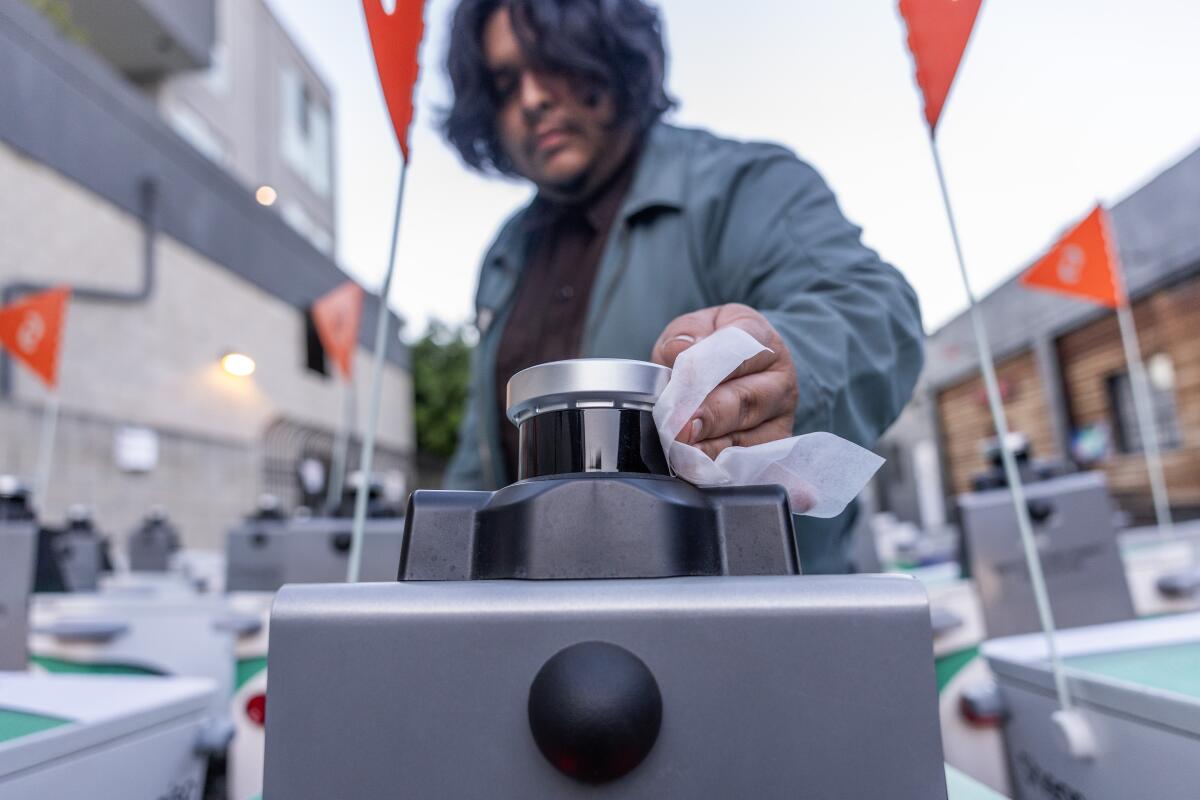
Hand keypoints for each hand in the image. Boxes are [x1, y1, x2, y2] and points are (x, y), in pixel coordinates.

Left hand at [650, 304, 798, 458]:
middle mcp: (779, 381)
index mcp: (762, 341)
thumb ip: (688, 333)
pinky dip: (720, 467)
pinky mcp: (773, 450)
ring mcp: (780, 418)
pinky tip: (697, 468)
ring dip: (710, 446)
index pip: (738, 351)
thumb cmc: (716, 346)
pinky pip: (748, 464)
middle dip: (708, 415)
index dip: (706, 369)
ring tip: (681, 449)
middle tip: (679, 427)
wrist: (744, 367)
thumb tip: (679, 348)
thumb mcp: (701, 326)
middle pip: (744, 400)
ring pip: (747, 437)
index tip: (680, 384)